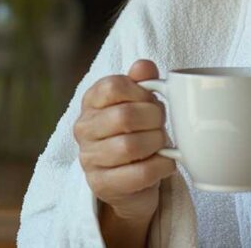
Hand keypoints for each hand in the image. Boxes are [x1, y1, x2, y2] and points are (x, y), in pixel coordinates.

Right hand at [74, 59, 176, 223]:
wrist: (130, 179)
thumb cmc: (137, 131)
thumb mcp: (141, 102)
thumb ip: (143, 81)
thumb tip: (143, 65)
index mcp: (92, 101)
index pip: (114, 86)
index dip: (142, 92)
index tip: (152, 101)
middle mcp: (84, 128)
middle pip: (124, 116)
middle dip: (154, 119)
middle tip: (162, 124)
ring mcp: (89, 158)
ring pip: (129, 147)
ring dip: (157, 143)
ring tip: (162, 144)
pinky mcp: (101, 184)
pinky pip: (138, 174)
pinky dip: (161, 167)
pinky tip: (166, 162)